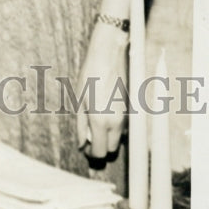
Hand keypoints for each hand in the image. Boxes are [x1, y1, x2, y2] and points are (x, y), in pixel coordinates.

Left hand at [76, 20, 127, 159]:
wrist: (109, 54)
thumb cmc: (90, 74)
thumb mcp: (79, 100)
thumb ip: (80, 125)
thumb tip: (81, 143)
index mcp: (101, 121)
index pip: (99, 152)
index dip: (91, 153)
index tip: (84, 148)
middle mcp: (116, 122)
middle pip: (111, 150)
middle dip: (100, 147)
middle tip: (88, 137)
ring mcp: (126, 116)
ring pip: (118, 139)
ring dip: (107, 137)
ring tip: (94, 122)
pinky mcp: (130, 109)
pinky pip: (122, 126)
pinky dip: (113, 127)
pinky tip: (103, 112)